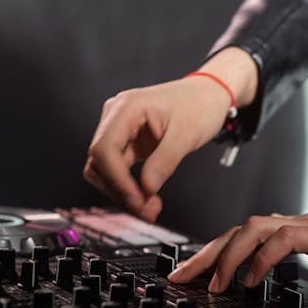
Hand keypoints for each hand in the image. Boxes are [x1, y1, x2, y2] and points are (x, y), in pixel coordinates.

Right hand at [83, 79, 229, 221]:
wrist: (207, 96)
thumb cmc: (199, 104)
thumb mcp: (187, 133)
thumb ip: (165, 161)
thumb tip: (147, 188)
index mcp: (126, 107)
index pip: (104, 148)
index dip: (116, 179)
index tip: (136, 200)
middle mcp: (116, 118)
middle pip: (99, 162)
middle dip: (120, 190)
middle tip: (146, 210)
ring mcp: (120, 131)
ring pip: (105, 170)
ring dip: (122, 193)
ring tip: (150, 207)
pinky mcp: (127, 144)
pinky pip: (118, 170)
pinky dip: (130, 188)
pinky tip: (148, 198)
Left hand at [167, 145, 307, 289]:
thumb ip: (300, 250)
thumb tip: (276, 266)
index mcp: (288, 227)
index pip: (239, 238)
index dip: (211, 255)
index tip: (190, 274)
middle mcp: (288, 222)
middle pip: (233, 233)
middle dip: (202, 256)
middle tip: (177, 279)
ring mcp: (303, 225)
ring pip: (249, 232)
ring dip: (226, 258)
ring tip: (212, 284)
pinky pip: (280, 242)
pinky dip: (260, 260)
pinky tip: (250, 279)